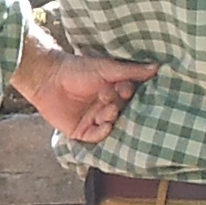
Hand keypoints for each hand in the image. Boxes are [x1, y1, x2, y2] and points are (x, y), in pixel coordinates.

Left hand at [16, 43, 154, 144]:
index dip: (129, 94)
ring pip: (111, 124)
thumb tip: (158, 67)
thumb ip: (131, 71)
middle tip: (113, 99)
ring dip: (111, 117)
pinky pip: (97, 137)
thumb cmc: (77, 69)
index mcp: (113, 90)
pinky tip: (104, 125)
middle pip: (122, 112)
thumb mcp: (107, 69)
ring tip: (107, 109)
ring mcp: (94, 119)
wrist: (48, 78)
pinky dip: (102, 132)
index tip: (124, 89)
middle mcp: (105, 106)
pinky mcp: (81, 131)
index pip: (130, 97)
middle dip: (119, 107)